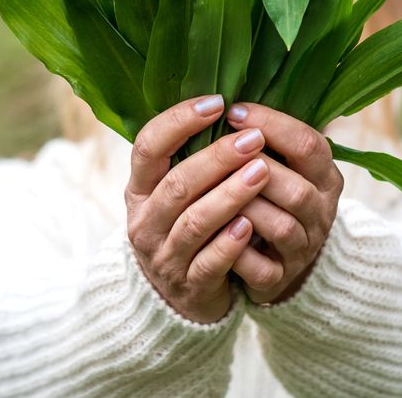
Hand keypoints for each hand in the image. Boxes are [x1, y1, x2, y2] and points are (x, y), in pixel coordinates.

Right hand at [124, 95, 270, 323]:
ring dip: (230, 195)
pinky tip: (250, 225)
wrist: (180, 297)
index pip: (148, 146)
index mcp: (140, 189)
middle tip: (253, 138)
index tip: (217, 102)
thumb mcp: (176, 193)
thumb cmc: (186, 228)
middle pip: (177, 184)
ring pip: (195, 222)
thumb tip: (232, 103)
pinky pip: (210, 263)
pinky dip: (230, 244)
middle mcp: (145, 222)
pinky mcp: (190, 286)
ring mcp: (165, 257)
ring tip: (262, 172)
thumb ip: (192, 156)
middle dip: (217, 158)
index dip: (179, 121)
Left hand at [224, 103, 343, 304]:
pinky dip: (237, 252)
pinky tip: (214, 235)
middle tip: (219, 151)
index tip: (232, 111)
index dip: (272, 125)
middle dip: (255, 168)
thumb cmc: (269, 196)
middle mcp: (321, 211)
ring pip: (280, 225)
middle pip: (298, 188)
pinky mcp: (280, 278)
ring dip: (244, 206)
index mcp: (323, 175)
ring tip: (212, 190)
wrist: (277, 260)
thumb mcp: (280, 162)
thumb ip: (264, 135)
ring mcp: (303, 247)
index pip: (309, 144)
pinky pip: (262, 268)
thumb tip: (225, 95)